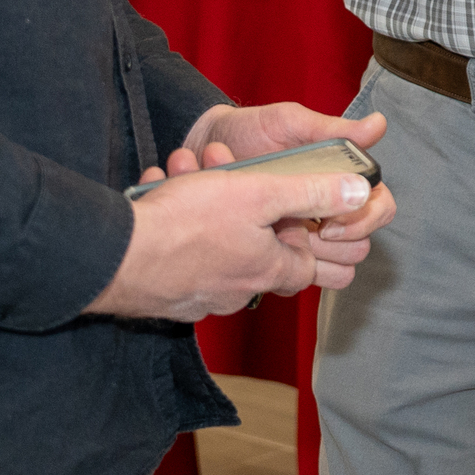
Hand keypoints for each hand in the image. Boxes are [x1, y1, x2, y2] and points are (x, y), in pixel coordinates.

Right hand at [82, 158, 381, 322]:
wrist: (112, 257)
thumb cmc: (185, 224)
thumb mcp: (259, 193)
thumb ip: (312, 194)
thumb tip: (361, 195)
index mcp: (268, 270)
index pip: (307, 264)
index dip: (304, 232)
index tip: (288, 207)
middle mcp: (238, 292)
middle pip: (260, 256)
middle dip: (247, 210)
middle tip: (223, 178)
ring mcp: (201, 298)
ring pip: (218, 252)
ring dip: (207, 211)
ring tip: (183, 175)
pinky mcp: (168, 297)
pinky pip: (184, 261)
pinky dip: (178, 232)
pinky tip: (161, 202)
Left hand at [181, 104, 396, 258]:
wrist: (205, 146)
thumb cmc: (250, 130)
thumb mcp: (288, 123)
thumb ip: (332, 130)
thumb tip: (378, 125)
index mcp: (338, 179)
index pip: (378, 206)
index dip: (365, 218)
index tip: (331, 220)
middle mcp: (327, 209)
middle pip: (360, 244)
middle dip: (338, 244)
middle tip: (307, 233)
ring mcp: (304, 233)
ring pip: (336, 267)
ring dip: (312, 260)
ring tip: (280, 239)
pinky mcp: (278, 252)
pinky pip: (299, 278)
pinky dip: (287, 275)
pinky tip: (266, 255)